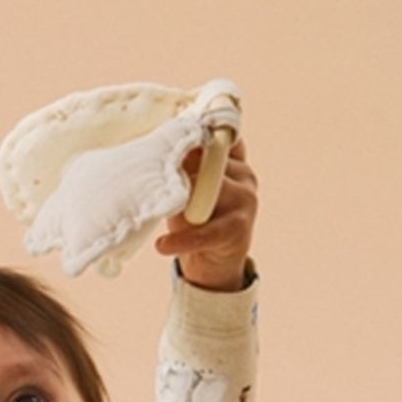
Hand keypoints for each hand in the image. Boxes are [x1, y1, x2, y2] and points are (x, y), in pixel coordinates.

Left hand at [155, 136, 256, 291]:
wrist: (212, 266)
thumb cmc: (195, 222)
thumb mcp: (186, 190)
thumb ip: (182, 168)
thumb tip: (161, 148)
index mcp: (233, 161)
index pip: (216, 136)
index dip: (193, 135)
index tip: (169, 136)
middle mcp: (244, 174)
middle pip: (210, 161)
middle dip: (182, 169)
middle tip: (156, 177)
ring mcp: (246, 199)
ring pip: (208, 190)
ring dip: (182, 203)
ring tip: (163, 212)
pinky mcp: (239, 228)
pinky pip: (205, 231)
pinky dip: (181, 240)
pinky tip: (162, 245)